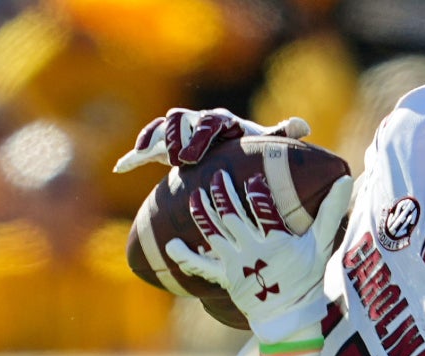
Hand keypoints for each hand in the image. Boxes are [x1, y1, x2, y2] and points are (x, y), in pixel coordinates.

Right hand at [113, 108, 310, 171]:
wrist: (233, 158)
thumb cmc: (249, 154)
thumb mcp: (263, 149)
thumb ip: (279, 138)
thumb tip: (304, 127)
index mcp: (222, 122)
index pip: (210, 121)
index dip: (201, 136)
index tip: (193, 157)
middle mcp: (198, 122)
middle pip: (180, 118)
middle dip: (176, 136)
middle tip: (176, 158)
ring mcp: (180, 133)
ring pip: (162, 126)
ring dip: (155, 139)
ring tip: (147, 155)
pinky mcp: (165, 146)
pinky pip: (147, 144)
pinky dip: (134, 154)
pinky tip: (121, 166)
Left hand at [164, 170, 352, 346]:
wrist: (290, 317)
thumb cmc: (307, 279)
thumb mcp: (321, 246)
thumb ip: (329, 212)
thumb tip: (345, 180)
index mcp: (276, 243)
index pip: (264, 212)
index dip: (256, 194)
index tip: (250, 178)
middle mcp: (253, 252)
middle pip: (232, 218)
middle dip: (222, 195)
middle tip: (216, 175)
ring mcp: (236, 266)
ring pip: (214, 235)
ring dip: (202, 215)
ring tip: (195, 195)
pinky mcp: (224, 278)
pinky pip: (202, 268)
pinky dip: (186, 257)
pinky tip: (170, 245)